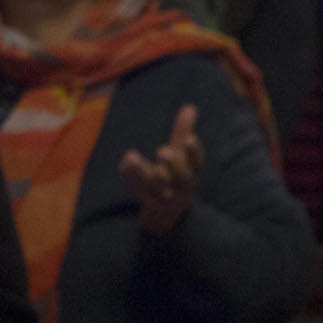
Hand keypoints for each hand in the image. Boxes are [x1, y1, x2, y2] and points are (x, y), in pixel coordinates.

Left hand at [119, 104, 203, 236]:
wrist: (166, 216)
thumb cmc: (173, 177)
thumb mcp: (178, 156)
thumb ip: (181, 133)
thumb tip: (190, 107)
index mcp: (191, 172)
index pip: (197, 163)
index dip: (194, 152)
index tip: (189, 138)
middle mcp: (181, 187)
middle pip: (183, 178)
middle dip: (174, 164)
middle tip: (162, 150)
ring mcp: (166, 199)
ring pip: (159, 189)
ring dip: (146, 174)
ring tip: (133, 156)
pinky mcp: (150, 207)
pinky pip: (141, 194)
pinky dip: (132, 179)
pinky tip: (125, 161)